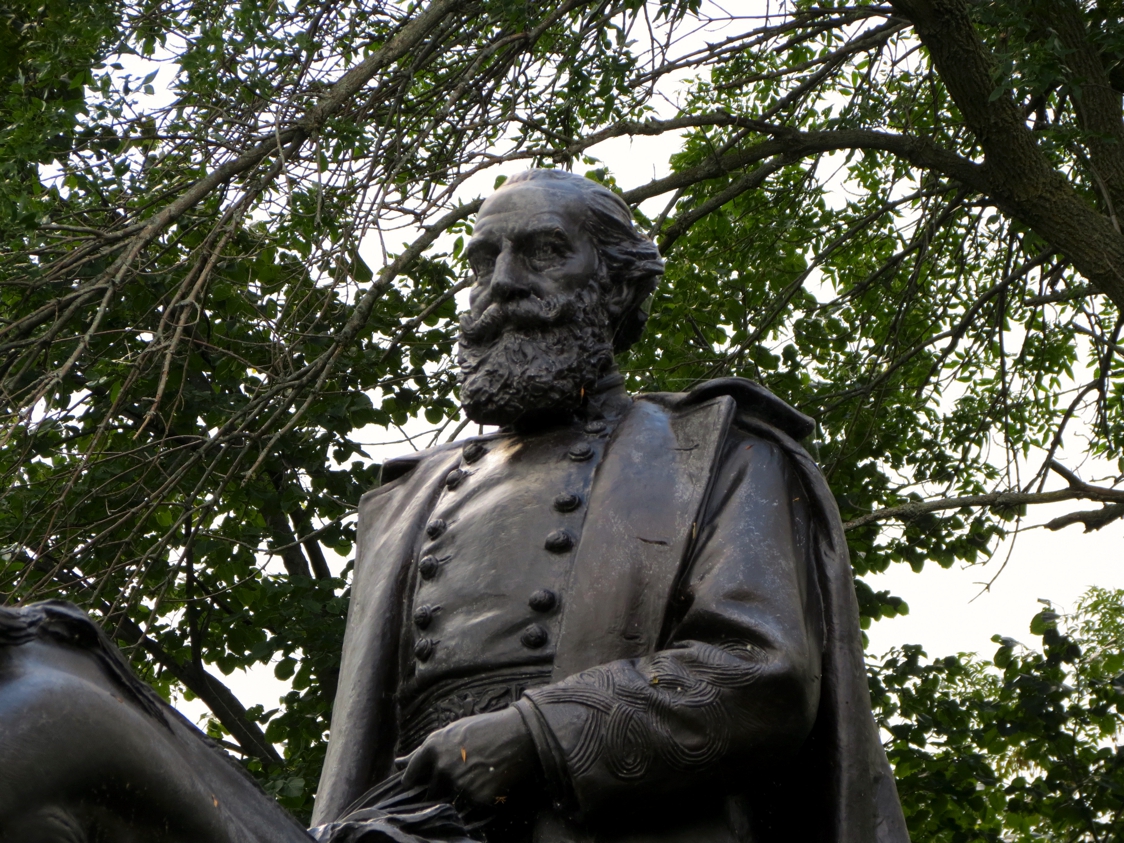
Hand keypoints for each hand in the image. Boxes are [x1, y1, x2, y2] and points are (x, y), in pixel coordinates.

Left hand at [399, 706, 540, 809]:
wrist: (519, 734)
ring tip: (477, 776)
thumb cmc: (484, 729)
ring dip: (459, 795)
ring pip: (450, 801)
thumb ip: (423, 751)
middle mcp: (442, 767)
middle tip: (460, 777)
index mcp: (432, 748)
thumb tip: (397, 762)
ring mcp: (459, 784)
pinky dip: (478, 799)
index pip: (410, 777)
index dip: (416, 782)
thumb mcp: (451, 732)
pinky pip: (470, 807)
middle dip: (440, 790)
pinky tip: (489, 782)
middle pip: (430, 793)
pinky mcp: (476, 797)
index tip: (421, 784)